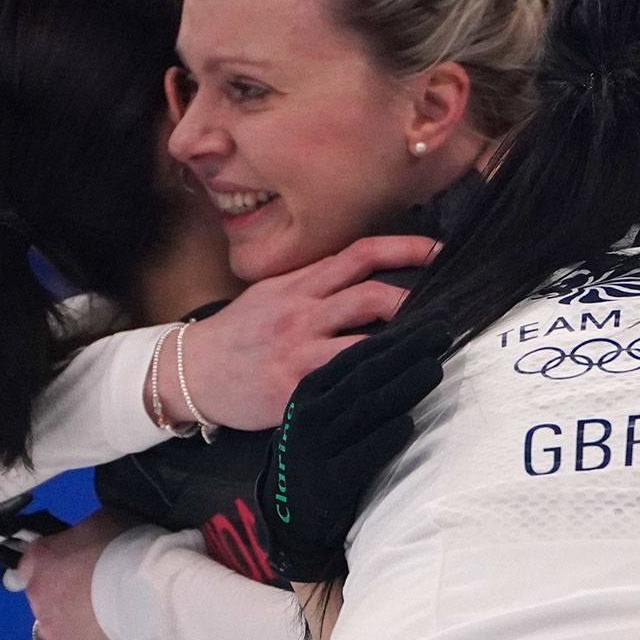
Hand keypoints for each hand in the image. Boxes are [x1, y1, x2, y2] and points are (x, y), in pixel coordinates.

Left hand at [18, 509, 135, 639]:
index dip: (54, 565)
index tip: (74, 567)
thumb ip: (83, 535)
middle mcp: (36, 594)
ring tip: (101, 624)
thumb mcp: (103, 521)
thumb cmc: (130, 546)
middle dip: (64, 596)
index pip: (31, 563)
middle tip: (98, 593)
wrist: (150, 586)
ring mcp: (49, 628)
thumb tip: (87, 542)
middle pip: (42, 597)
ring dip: (68, 626)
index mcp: (41, 558)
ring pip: (49, 630)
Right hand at [159, 234, 439, 430]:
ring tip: (438, 348)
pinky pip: (345, 386)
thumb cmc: (238, 335)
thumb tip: (367, 275)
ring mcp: (298, 351)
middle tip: (451, 307)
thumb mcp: (273, 295)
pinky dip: (377, 388)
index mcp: (299, 284)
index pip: (360, 254)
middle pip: (371, 296)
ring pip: (366, 343)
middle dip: (416, 300)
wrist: (189, 371)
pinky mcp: (294, 389)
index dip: (405, 249)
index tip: (440, 251)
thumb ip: (317, 285)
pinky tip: (403, 391)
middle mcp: (302, 312)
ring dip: (407, 346)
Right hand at [261, 318, 453, 581]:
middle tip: (444, 331)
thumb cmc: (322, 449)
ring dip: (403, 387)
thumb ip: (355, 384)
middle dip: (407, 350)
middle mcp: (311, 413)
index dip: (397, 336)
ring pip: (364, 410)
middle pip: (365, 375)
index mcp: (311, 389)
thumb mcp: (325, 410)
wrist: (286, 510)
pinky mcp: (327, 482)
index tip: (433, 319)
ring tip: (435, 367)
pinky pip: (359, 457)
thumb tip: (413, 349)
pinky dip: (384, 439)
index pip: (358, 356)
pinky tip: (409, 424)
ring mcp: (315, 447)